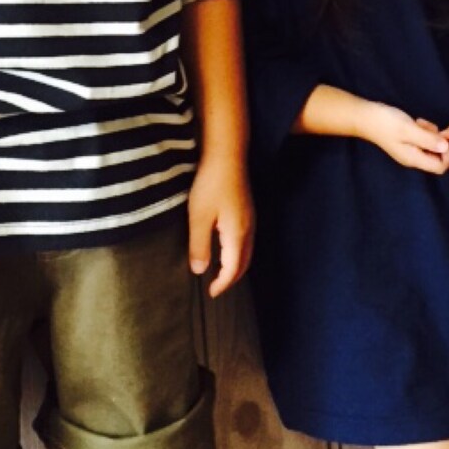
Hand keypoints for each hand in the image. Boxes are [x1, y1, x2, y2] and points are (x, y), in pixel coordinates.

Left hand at [187, 159, 254, 297]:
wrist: (227, 155)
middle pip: (244, 263)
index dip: (223, 284)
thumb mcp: (199, 217)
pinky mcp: (246, 210)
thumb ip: (200, 246)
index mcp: (237, 235)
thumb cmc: (211, 185)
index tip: (210, 293)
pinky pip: (246, 240)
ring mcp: (250, 219)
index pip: (233, 269)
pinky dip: (237, 252)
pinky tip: (224, 247)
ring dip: (236, 265)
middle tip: (217, 286)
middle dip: (232, 278)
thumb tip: (200, 271)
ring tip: (220, 271)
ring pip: (247, 251)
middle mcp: (249, 230)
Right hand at [363, 103, 448, 174]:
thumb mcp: (408, 129)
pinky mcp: (407, 141)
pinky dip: (424, 131)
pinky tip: (417, 121)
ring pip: (431, 147)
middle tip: (431, 128)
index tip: (446, 138)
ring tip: (420, 123)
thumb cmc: (386, 123)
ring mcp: (409, 150)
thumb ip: (428, 139)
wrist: (364, 117)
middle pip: (437, 157)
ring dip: (431, 135)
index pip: (440, 167)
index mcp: (414, 159)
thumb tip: (447, 147)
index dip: (448, 155)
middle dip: (440, 143)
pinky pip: (423, 140)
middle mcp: (413, 158)